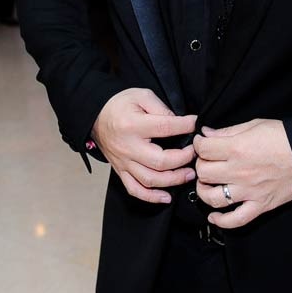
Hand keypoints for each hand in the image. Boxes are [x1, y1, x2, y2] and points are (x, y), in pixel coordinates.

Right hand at [92, 88, 196, 204]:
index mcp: (133, 125)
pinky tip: (166, 196)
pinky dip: (151, 197)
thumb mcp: (141, 95)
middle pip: (160, 162)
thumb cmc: (119, 105)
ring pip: (150, 180)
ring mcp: (124, 162)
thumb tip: (180, 123)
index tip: (195, 124)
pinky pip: (135, 190)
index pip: (165, 128)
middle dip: (183, 159)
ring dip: (173, 180)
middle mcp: (128, 147)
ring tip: (188, 174)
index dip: (185, 126)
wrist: (95, 115)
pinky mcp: (121, 171)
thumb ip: (161, 108)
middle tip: (195, 153)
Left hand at [193, 119, 291, 228]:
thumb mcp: (254, 125)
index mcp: (237, 148)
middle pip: (203, 173)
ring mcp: (249, 191)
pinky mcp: (260, 206)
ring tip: (207, 184)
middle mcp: (239, 171)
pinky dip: (221, 221)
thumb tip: (206, 133)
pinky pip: (236, 220)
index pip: (203, 149)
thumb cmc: (284, 137)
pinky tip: (214, 215)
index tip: (202, 143)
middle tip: (207, 161)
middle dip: (200, 165)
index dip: (199, 144)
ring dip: (204, 191)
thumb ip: (227, 131)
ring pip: (212, 197)